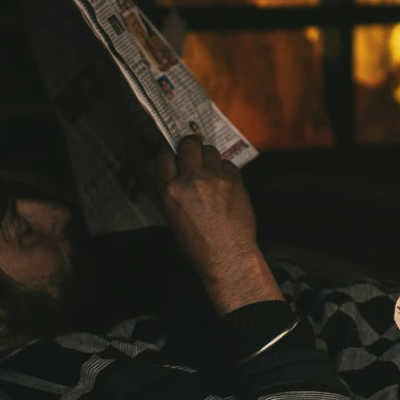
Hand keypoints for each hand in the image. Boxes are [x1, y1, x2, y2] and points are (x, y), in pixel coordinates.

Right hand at [158, 129, 282, 313]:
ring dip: (209, 157)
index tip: (173, 152)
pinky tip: (224, 183)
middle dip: (190, 145)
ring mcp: (215, 178)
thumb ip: (171, 193)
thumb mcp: (172, 219)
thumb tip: (174, 177)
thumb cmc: (198, 245)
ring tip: (210, 170)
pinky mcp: (235, 181)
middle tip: (193, 151)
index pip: (165, 156)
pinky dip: (225, 170)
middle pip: (189, 144)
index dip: (169, 152)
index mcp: (170, 190)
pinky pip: (228, 164)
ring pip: (211, 150)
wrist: (227, 255)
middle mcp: (192, 180)